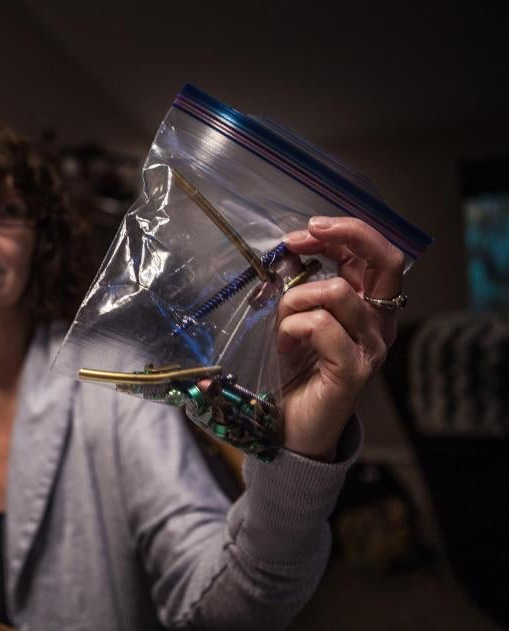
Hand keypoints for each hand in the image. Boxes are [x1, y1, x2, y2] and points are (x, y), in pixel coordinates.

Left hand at [276, 216, 404, 459]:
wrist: (292, 427)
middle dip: (346, 234)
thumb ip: (303, 288)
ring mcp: (371, 347)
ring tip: (281, 325)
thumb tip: (291, 251)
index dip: (343, 232)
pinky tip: (283, 345)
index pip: (374, 255)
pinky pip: (321, 325)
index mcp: (370, 307)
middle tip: (299, 238)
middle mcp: (380, 324)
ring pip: (338, 291)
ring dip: (294, 299)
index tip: (303, 231)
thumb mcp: (296, 319)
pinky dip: (292, 326)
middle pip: (387, 260)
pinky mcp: (353, 369)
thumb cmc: (293, 372)